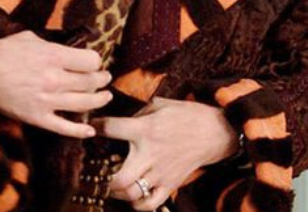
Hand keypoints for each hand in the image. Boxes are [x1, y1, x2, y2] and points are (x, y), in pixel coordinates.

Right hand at [0, 31, 111, 138]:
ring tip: (104, 97)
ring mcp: (47, 101)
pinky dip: (80, 131)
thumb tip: (66, 49)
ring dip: (99, 100)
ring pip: (85, 104)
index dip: (95, 60)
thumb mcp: (27, 37)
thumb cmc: (0, 52)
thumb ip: (51, 44)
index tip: (93, 62)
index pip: (91, 61)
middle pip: (91, 82)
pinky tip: (90, 130)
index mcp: (53, 56)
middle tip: (104, 78)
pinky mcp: (37, 118)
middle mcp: (54, 79)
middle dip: (101, 79)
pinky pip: (64, 128)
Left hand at [98, 98, 238, 210]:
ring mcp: (161, 173)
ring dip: (117, 192)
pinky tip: (132, 195)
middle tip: (98, 172)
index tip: (92, 127)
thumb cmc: (185, 115)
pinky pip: (150, 203)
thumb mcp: (159, 105)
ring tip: (112, 185)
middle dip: (102, 178)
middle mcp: (150, 154)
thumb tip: (117, 119)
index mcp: (145, 130)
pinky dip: (137, 203)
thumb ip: (136, 113)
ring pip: (132, 194)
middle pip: (119, 178)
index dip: (96, 126)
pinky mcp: (171, 184)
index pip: (111, 129)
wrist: (215, 132)